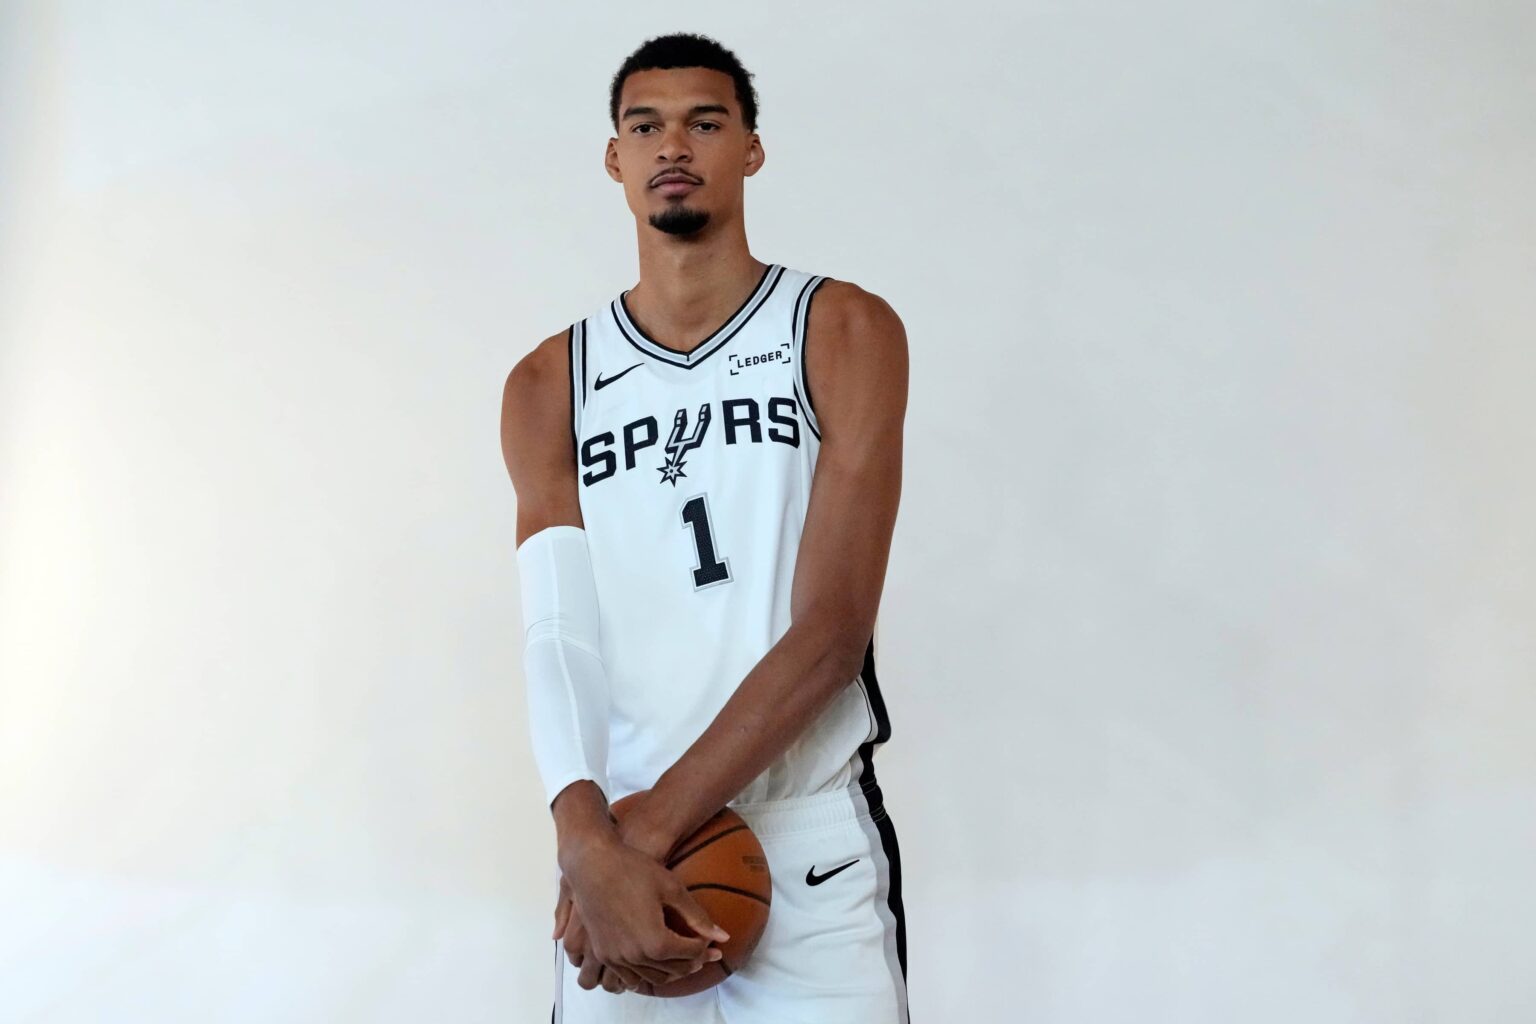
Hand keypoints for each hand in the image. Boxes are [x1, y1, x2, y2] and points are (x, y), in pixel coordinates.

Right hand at [556, 835, 729, 992]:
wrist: (592, 863)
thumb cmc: (633, 869)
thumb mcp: (671, 888)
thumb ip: (697, 917)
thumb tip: (724, 937)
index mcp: (656, 941)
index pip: (690, 954)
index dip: (704, 947)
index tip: (710, 939)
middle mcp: (635, 956)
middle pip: (673, 970)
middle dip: (692, 963)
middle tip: (703, 952)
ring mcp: (616, 958)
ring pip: (651, 978)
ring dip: (671, 972)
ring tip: (682, 958)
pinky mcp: (603, 953)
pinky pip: (628, 976)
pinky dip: (646, 974)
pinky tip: (655, 961)